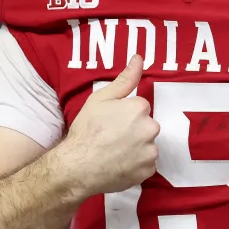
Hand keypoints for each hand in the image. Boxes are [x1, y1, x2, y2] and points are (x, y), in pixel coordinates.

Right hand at [62, 55, 159, 195]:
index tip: (111, 122)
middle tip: (112, 138)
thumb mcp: (100, 99)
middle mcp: (151, 128)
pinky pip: (146, 164)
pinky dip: (136, 165)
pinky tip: (120, 164)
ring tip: (115, 152)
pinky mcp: (147, 171)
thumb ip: (124, 79)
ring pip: (148, 145)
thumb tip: (139, 58)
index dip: (125, 114)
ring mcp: (150, 152)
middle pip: (146, 125)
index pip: (140, 107)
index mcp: (140, 108)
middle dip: (134, 130)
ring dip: (137, 148)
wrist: (77, 167)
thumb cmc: (86, 130)